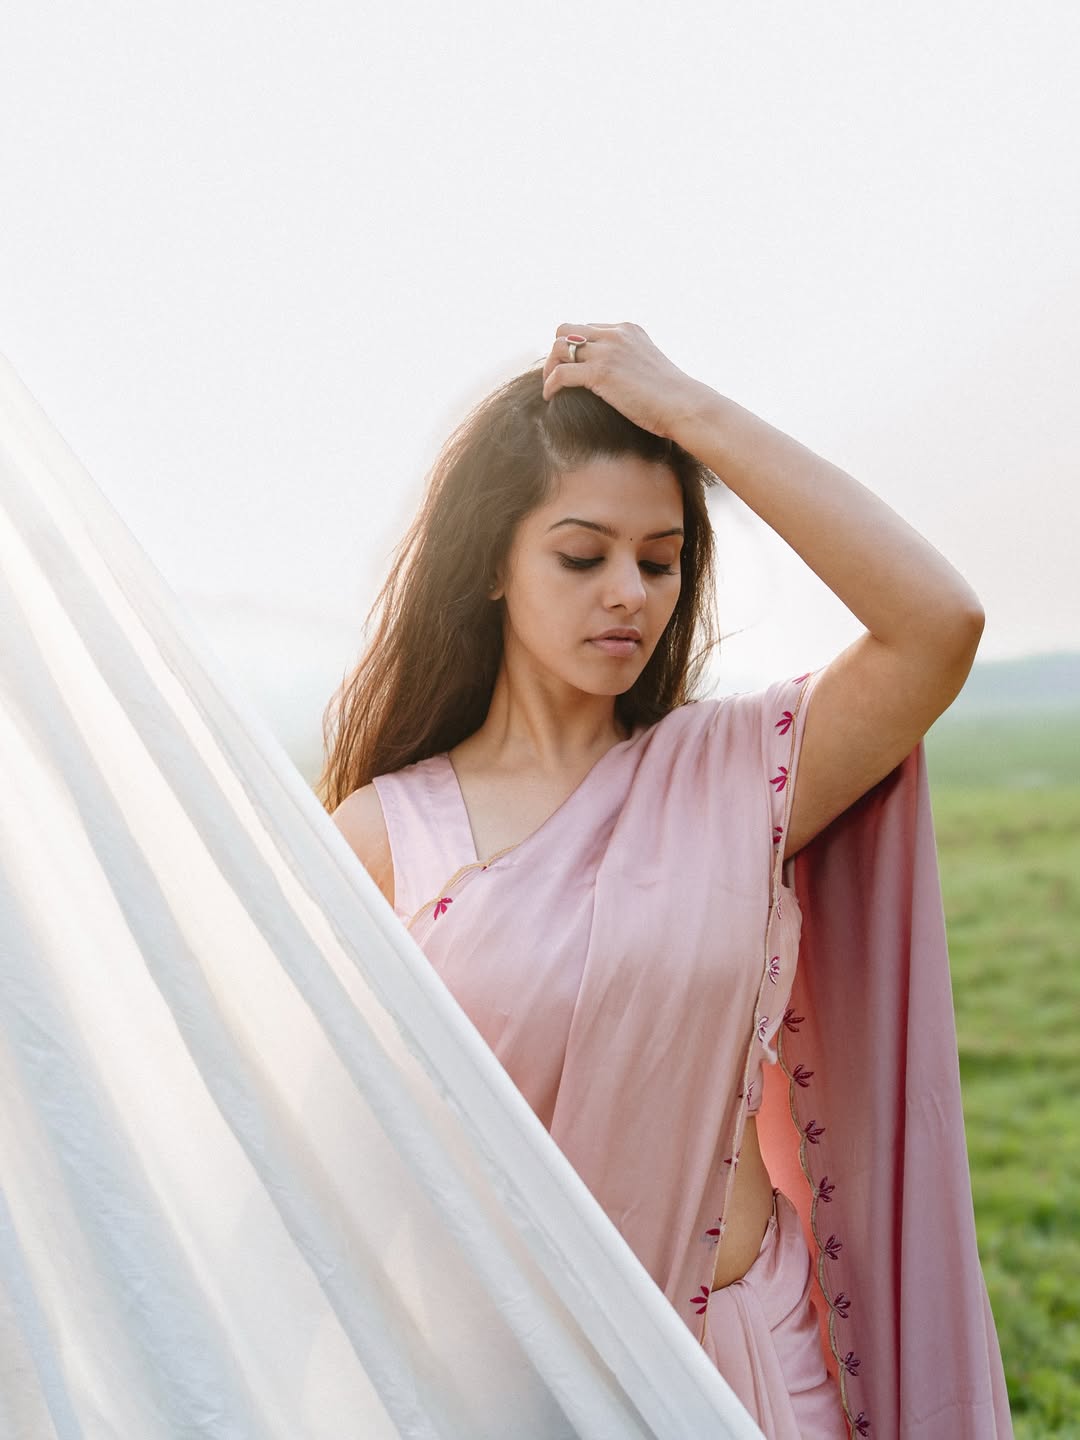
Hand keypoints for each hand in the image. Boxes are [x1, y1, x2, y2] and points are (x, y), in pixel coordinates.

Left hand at [541, 321, 708, 441]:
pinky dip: (551, 384)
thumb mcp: (648, 367)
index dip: (573, 347)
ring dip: (549, 367)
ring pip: (559, 347)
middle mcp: (615, 334)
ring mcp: (608, 351)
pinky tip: (551, 397)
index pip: (586, 327)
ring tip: (551, 387)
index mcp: (627, 329)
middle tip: (555, 374)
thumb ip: (629, 362)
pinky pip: (561, 373)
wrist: (684, 406)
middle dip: (556, 352)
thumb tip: (615, 378)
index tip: (570, 367)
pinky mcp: (601, 372)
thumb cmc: (670, 397)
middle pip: (566, 329)